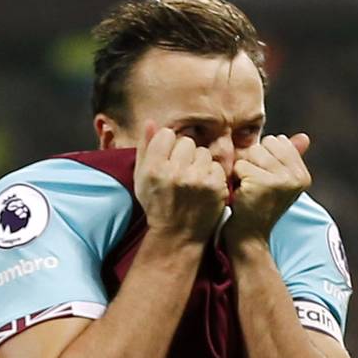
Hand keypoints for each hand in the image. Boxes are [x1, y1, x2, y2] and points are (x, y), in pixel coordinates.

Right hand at [134, 121, 228, 243]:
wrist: (177, 235)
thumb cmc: (157, 205)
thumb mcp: (142, 178)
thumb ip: (145, 149)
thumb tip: (150, 122)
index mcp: (153, 168)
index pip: (167, 134)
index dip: (168, 145)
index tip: (168, 159)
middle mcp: (174, 172)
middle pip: (187, 142)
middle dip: (185, 154)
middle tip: (181, 172)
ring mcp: (196, 179)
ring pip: (203, 152)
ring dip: (199, 164)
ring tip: (192, 181)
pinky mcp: (215, 187)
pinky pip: (216, 166)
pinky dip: (211, 175)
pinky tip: (203, 188)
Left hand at [226, 133, 310, 241]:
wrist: (248, 236)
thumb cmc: (259, 205)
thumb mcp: (279, 181)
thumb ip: (290, 157)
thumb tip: (305, 136)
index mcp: (302, 175)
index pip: (279, 141)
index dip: (264, 157)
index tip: (265, 179)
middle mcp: (296, 177)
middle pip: (266, 144)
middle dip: (254, 161)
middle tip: (255, 184)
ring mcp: (280, 181)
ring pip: (252, 153)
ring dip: (244, 169)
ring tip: (248, 187)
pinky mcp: (261, 184)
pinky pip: (240, 165)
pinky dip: (236, 179)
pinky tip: (242, 194)